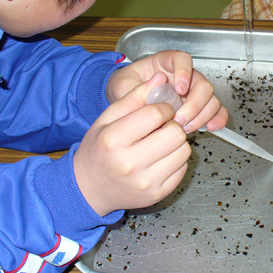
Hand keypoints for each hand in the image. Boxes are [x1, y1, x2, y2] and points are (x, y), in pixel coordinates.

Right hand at [74, 73, 189, 215]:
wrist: (88, 189)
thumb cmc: (98, 150)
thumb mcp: (107, 119)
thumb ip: (134, 97)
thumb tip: (161, 78)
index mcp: (113, 140)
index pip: (155, 114)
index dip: (164, 107)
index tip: (160, 110)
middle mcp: (130, 164)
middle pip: (175, 133)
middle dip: (172, 125)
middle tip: (162, 127)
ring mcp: (145, 182)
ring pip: (183, 151)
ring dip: (177, 142)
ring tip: (161, 142)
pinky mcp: (157, 194)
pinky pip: (182, 168)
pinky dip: (176, 159)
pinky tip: (161, 157)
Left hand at [106, 50, 227, 132]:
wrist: (125, 99)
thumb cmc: (125, 87)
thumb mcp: (123, 86)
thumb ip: (136, 88)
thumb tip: (155, 87)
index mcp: (166, 63)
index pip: (182, 59)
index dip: (185, 72)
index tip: (180, 89)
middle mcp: (184, 75)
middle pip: (202, 82)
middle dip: (194, 103)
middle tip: (179, 119)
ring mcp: (193, 91)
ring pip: (210, 98)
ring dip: (202, 114)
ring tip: (185, 128)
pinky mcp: (198, 106)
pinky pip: (215, 110)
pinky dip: (217, 119)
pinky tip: (211, 128)